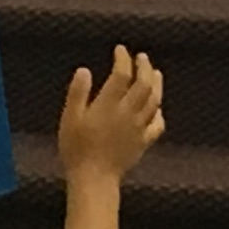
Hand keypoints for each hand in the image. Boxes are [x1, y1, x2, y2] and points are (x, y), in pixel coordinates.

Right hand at [57, 47, 165, 180]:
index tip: (120, 50)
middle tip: (141, 57)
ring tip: (155, 73)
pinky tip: (157, 108)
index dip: (123, 59)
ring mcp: (138, 128)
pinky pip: (157, 125)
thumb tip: (84, 70)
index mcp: (108, 105)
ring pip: (155, 101)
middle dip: (144, 67)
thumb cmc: (76, 148)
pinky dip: (159, 112)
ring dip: (157, 84)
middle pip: (144, 84)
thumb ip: (77, 93)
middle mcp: (128, 113)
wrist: (94, 179)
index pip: (122, 74)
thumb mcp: (69, 119)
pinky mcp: (143, 142)